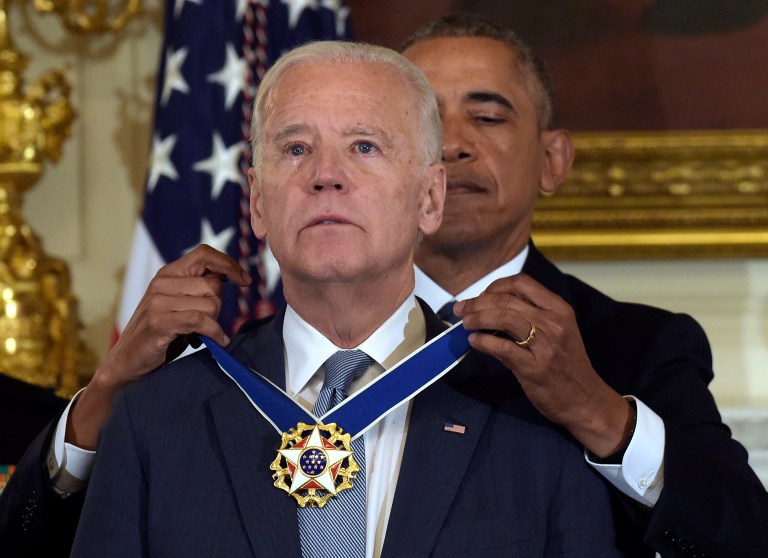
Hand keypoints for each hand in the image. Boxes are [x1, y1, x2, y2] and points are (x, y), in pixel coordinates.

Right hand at [66, 245, 250, 448]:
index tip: (245, 280)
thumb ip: (198, 289)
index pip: (204, 253)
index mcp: (168, 273)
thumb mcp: (179, 305)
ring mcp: (159, 301)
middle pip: (213, 284)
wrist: (127, 362)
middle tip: (205, 322)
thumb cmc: (160, 334)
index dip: (228, 264)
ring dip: (213, 322)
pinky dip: (214, 332)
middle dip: (218, 306)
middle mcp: (162, 283)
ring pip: (211, 303)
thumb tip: (232, 277)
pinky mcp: (160, 321)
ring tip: (199, 332)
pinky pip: (202, 320)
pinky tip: (218, 340)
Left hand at [454, 274, 631, 456]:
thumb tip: (490, 307)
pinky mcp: (534, 368)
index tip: (481, 296)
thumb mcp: (557, 332)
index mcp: (559, 309)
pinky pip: (502, 348)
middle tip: (462, 310)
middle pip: (507, 299)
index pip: (522, 283)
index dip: (495, 286)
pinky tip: (474, 342)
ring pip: (504, 318)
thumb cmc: (567, 365)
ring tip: (466, 323)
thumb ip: (531, 316)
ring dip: (478, 318)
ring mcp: (545, 345)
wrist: (585, 400)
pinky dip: (483, 342)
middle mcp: (553, 322)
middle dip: (478, 302)